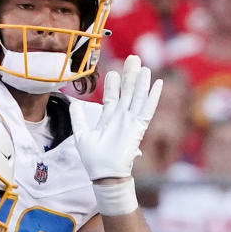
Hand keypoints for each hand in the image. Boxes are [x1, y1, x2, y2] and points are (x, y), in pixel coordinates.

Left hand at [69, 55, 162, 181]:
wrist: (104, 174)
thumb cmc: (94, 159)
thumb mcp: (82, 135)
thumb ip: (79, 118)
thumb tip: (72, 104)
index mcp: (108, 118)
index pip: (112, 96)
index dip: (112, 84)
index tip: (112, 71)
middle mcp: (121, 117)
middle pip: (127, 91)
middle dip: (129, 74)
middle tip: (133, 58)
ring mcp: (131, 120)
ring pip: (138, 96)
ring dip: (141, 81)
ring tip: (144, 66)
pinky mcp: (138, 126)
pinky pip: (148, 108)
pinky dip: (153, 96)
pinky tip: (158, 83)